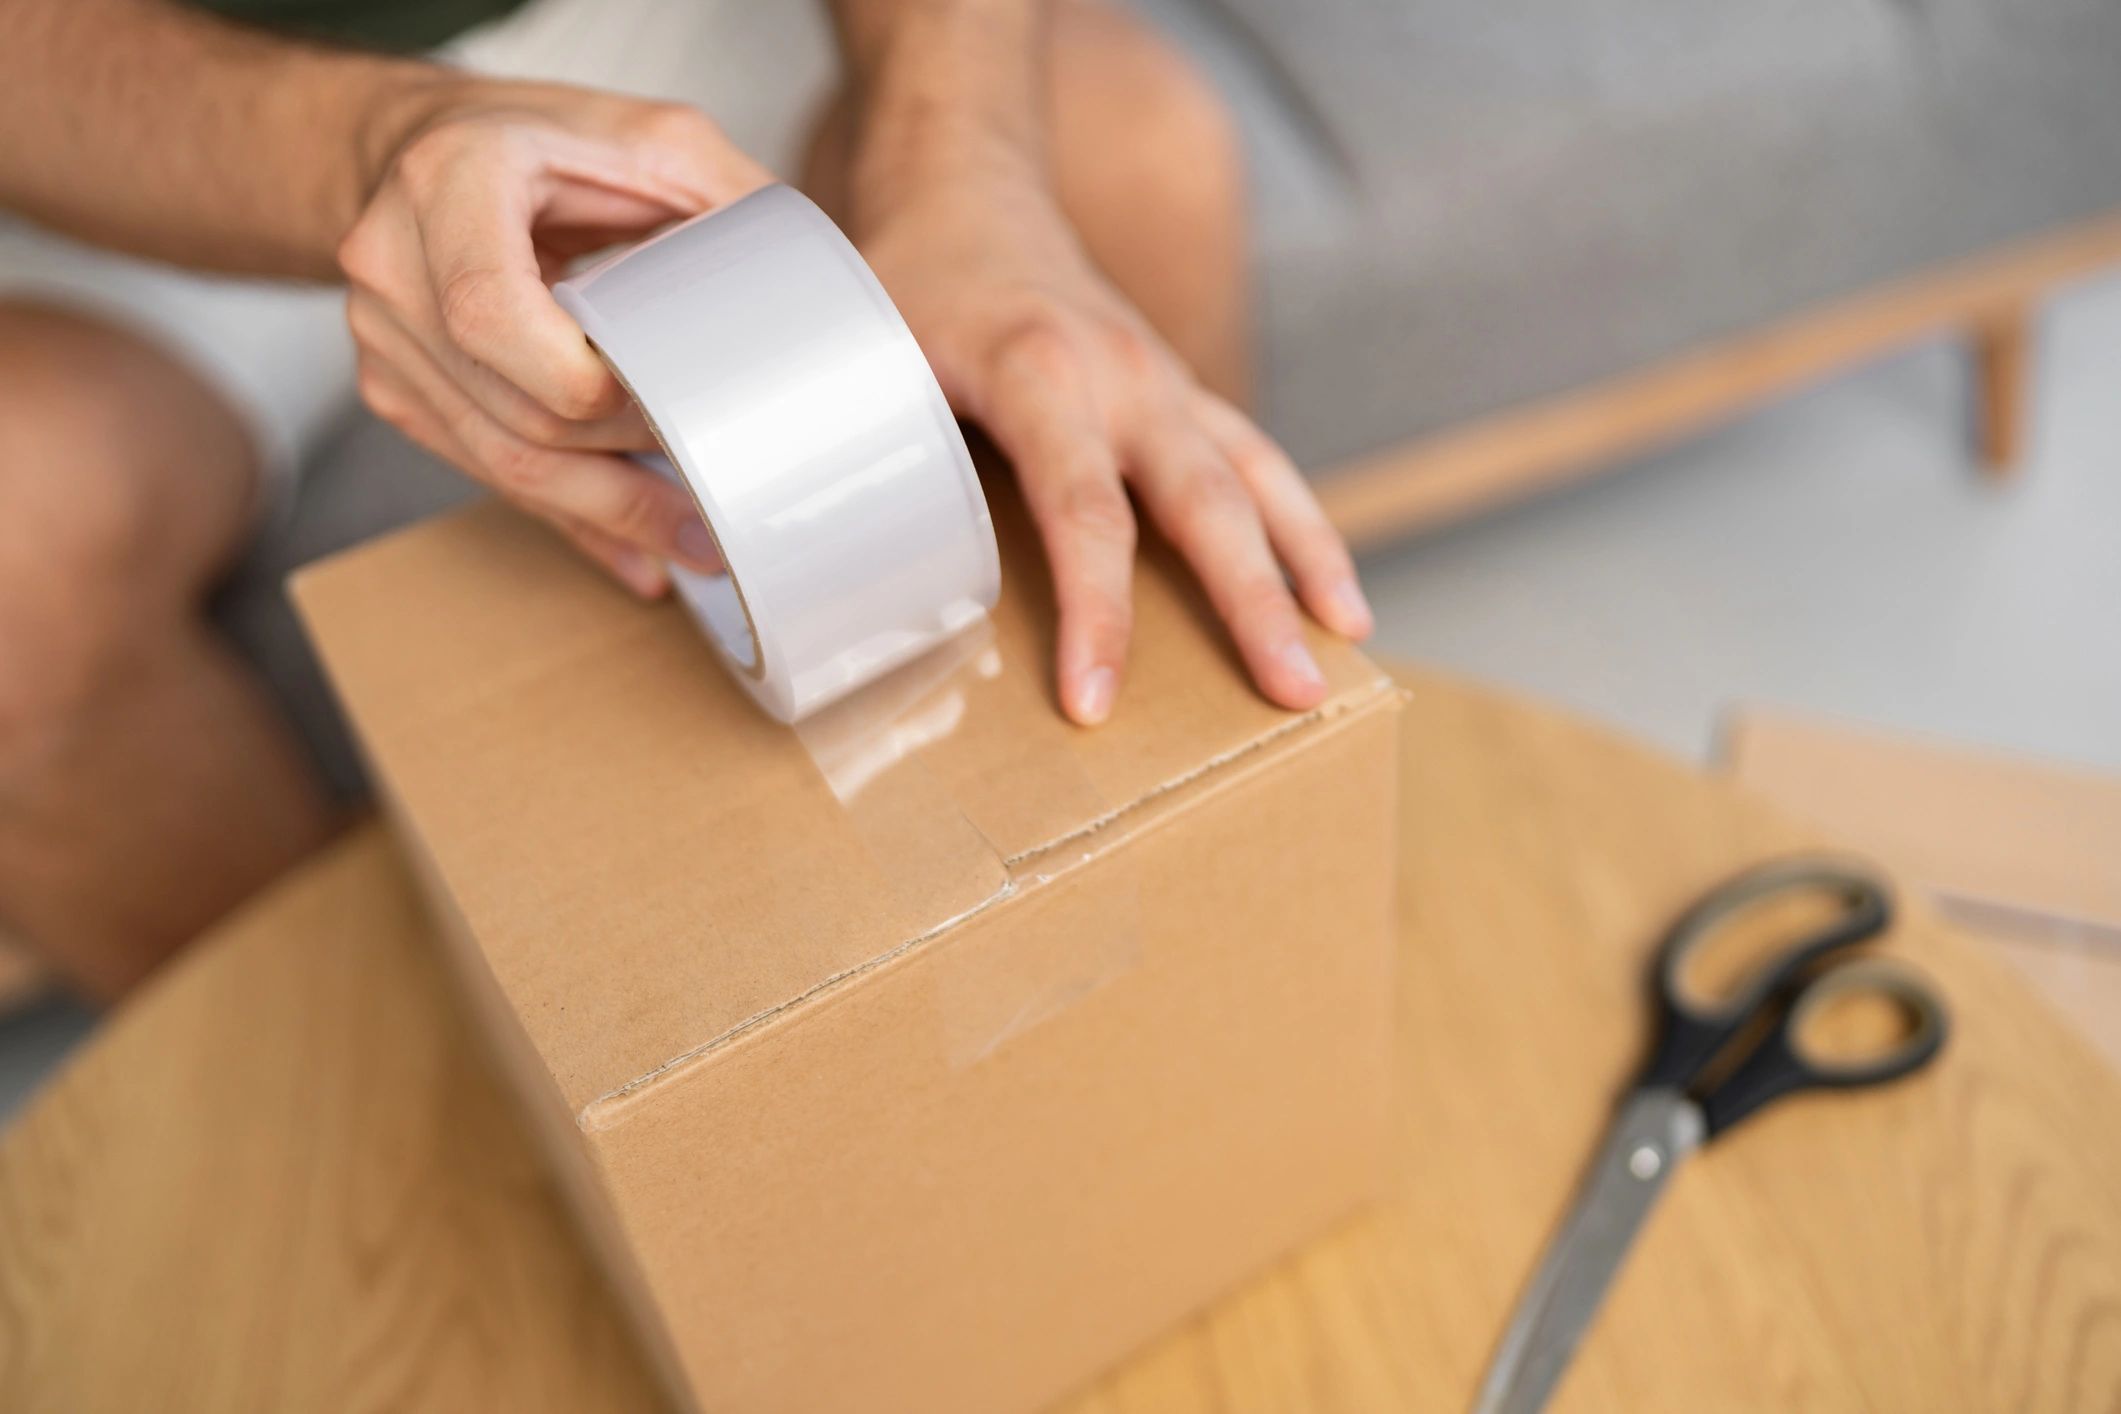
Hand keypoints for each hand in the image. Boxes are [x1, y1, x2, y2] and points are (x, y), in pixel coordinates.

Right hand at [339, 79, 772, 594]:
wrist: (422, 147)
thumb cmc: (537, 140)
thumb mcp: (647, 135)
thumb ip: (728, 200)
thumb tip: (823, 289)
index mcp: (450, 184)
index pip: (495, 317)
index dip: (585, 385)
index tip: (674, 408)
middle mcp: (395, 265)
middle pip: (515, 411)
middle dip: (621, 470)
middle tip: (718, 507)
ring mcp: (385, 338)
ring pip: (501, 463)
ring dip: (605, 514)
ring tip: (692, 543)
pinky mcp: (398, 390)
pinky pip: (488, 474)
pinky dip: (570, 517)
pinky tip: (633, 550)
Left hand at [851, 168, 1371, 724]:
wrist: (967, 181)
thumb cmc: (911, 275)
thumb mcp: (866, 354)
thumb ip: (861, 453)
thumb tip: (819, 574)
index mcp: (1040, 369)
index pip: (1084, 512)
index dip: (1095, 614)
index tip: (1096, 703)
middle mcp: (1124, 374)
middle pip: (1207, 503)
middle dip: (1254, 604)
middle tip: (1293, 692)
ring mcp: (1163, 380)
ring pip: (1257, 476)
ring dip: (1309, 563)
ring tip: (1346, 644)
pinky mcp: (1179, 391)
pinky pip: (1257, 460)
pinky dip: (1303, 524)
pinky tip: (1331, 590)